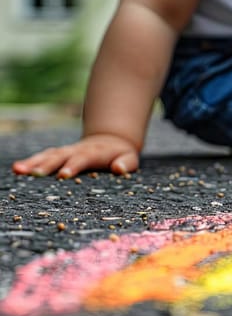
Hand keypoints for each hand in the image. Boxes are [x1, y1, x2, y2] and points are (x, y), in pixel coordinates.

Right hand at [11, 134, 138, 178]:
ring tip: (18, 170)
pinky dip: (31, 161)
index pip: (82, 159)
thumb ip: (126, 163)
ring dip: (33, 162)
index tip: (62, 175)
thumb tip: (119, 169)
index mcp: (94, 152)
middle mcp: (76, 150)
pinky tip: (18, 169)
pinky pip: (43, 156)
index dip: (73, 166)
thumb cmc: (121, 154)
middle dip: (46, 165)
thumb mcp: (130, 158)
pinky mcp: (58, 154)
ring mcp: (66, 151)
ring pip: (48, 155)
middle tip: (33, 174)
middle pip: (60, 157)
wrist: (111, 140)